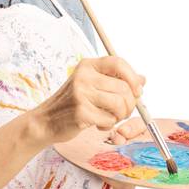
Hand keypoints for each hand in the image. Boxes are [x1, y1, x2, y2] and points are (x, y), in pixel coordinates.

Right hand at [28, 56, 145, 146]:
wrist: (45, 121)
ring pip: (119, 104)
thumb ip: (115, 81)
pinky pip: (109, 119)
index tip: (137, 91)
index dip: (133, 77)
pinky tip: (98, 124)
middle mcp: (84, 76)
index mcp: (88, 66)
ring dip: (120, 116)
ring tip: (110, 118)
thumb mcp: (92, 86)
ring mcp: (81, 93)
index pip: (118, 63)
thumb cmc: (71, 104)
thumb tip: (143, 79)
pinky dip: (108, 125)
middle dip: (129, 104)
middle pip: (124, 88)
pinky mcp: (81, 112)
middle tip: (122, 112)